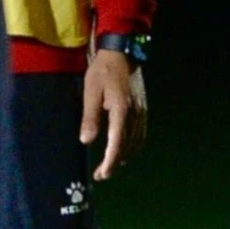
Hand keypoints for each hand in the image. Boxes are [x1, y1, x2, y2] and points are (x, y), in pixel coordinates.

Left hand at [80, 47, 149, 179]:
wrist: (122, 53)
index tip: (102, 174)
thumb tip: (86, 141)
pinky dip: (132, 147)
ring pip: (135, 142)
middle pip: (127, 146)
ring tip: (110, 166)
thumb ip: (90, 117)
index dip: (110, 161)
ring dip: (123, 157)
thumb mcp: (90, 91)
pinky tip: (124, 151)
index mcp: (121, 110)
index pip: (116, 143)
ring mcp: (141, 112)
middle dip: (115, 163)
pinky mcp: (142, 109)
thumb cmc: (102, 71)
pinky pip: (140, 134)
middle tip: (101, 175)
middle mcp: (134, 114)